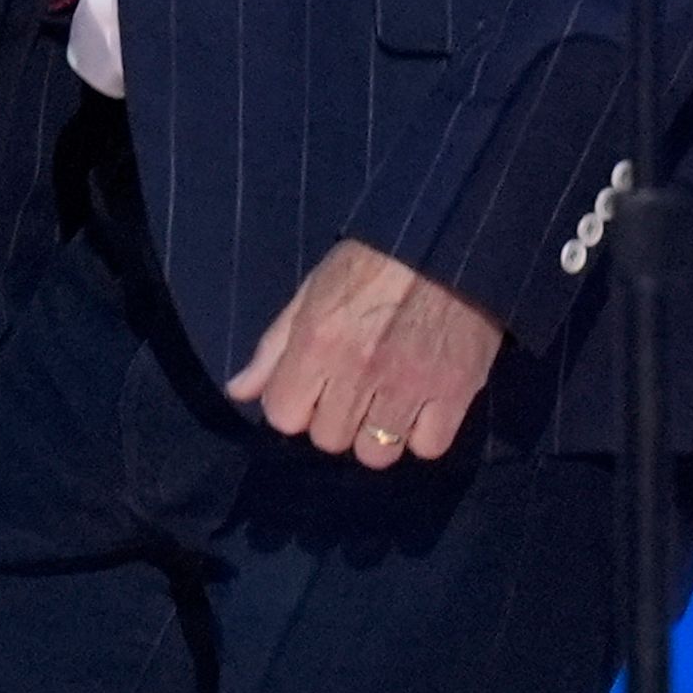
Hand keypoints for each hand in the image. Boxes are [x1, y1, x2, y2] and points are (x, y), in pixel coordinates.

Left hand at [225, 238, 504, 469]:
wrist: (445, 237)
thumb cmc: (372, 262)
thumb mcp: (311, 291)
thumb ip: (273, 347)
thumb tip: (237, 391)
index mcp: (317, 343)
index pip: (284, 416)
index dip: (293, 406)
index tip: (309, 390)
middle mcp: (358, 372)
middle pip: (329, 440)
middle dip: (334, 419)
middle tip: (351, 392)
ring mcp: (408, 387)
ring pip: (376, 455)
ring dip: (376, 435)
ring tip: (385, 405)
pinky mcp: (455, 393)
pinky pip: (428, 447)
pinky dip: (423, 435)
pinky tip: (421, 408)